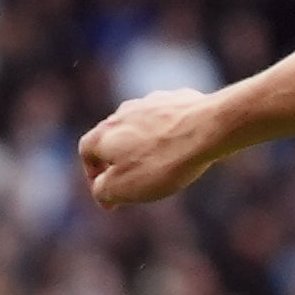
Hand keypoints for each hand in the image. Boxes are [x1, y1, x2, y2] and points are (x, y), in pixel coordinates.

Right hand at [77, 88, 231, 208]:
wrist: (208, 129)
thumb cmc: (163, 161)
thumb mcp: (124, 188)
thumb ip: (103, 191)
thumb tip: (101, 189)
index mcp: (105, 133)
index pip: (86, 151)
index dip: (93, 175)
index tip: (109, 196)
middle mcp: (123, 112)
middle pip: (113, 137)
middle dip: (119, 160)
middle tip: (132, 182)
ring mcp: (151, 102)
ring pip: (141, 127)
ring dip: (145, 145)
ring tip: (161, 165)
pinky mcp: (178, 99)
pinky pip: (168, 119)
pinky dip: (169, 134)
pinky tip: (184, 148)